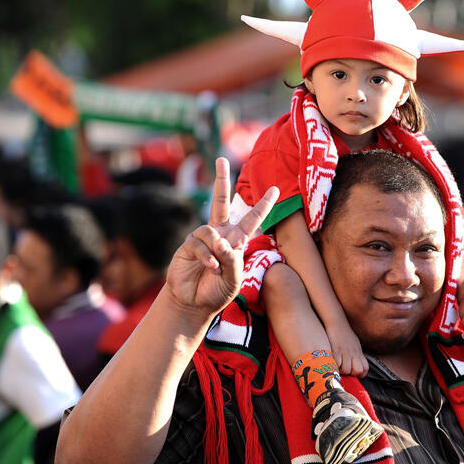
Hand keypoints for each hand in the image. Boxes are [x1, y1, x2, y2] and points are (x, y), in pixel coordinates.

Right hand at [166, 157, 278, 320]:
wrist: (193, 304)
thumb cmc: (217, 292)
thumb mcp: (234, 279)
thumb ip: (232, 260)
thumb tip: (221, 241)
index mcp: (236, 241)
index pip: (251, 219)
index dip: (263, 205)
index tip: (275, 189)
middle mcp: (219, 235)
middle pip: (221, 201)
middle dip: (221, 180)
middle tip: (220, 159)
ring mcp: (202, 238)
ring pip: (210, 230)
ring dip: (216, 249)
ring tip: (216, 267)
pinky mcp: (187, 245)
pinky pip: (199, 242)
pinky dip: (206, 255)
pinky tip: (210, 267)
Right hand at [326, 322, 367, 376]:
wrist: (337, 322)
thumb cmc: (345, 333)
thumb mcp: (355, 344)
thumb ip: (356, 354)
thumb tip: (355, 363)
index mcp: (359, 352)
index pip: (365, 368)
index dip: (360, 374)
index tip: (353, 373)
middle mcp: (353, 353)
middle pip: (358, 371)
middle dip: (351, 374)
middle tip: (345, 370)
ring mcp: (345, 352)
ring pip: (346, 369)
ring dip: (341, 371)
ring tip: (337, 366)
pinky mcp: (335, 350)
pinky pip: (336, 363)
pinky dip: (334, 365)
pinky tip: (332, 362)